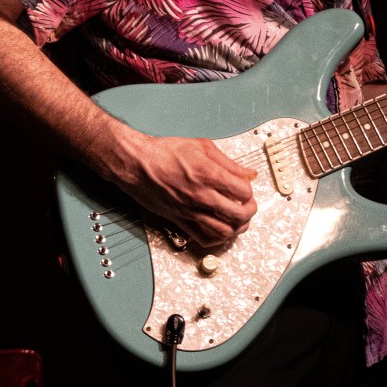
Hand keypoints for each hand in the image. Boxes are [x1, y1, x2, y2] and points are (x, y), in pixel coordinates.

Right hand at [115, 132, 257, 248]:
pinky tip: (220, 230)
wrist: (136, 164)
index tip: (245, 188)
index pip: (243, 192)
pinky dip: (217, 239)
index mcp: (208, 174)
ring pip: (224, 231)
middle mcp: (200, 196)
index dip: (249, 191)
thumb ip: (228, 162)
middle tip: (248, 206)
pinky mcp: (179, 220)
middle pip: (238, 214)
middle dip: (249, 211)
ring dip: (237, 228)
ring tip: (237, 220)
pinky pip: (203, 238)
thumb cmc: (163, 152)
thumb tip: (248, 173)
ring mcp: (190, 211)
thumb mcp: (201, 146)